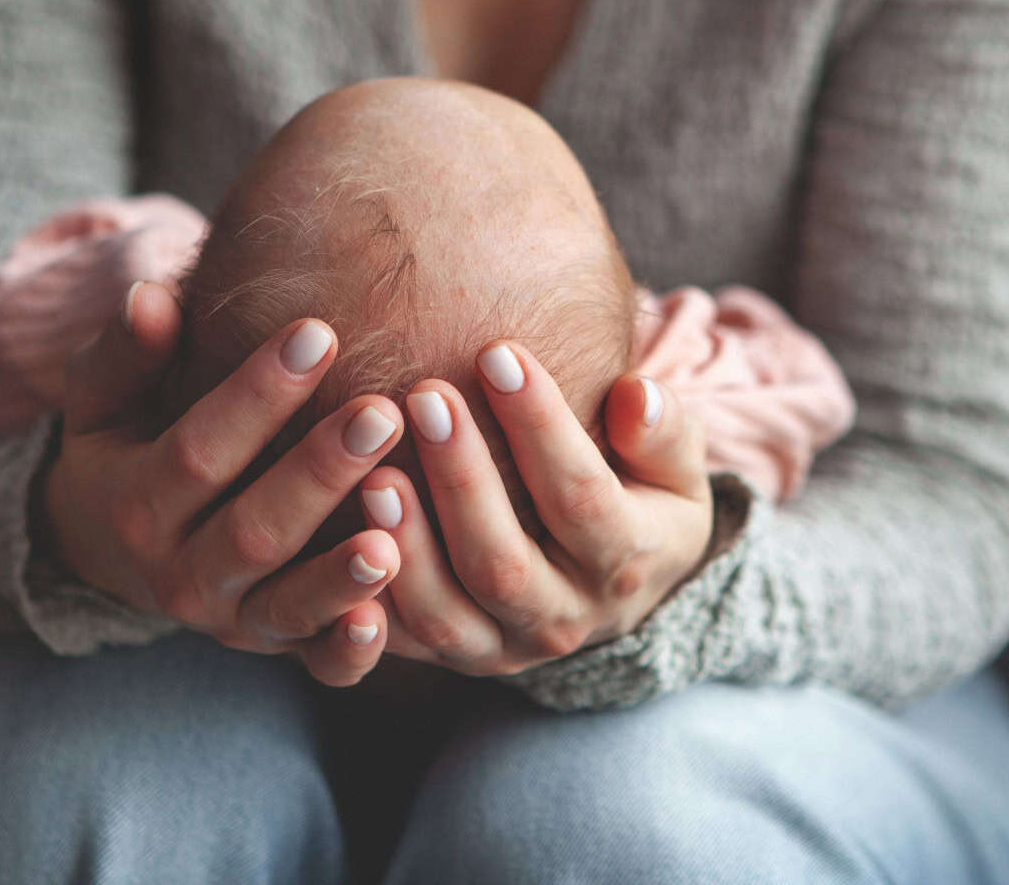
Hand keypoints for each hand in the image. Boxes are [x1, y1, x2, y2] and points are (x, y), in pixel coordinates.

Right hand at [41, 281, 405, 685]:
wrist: (111, 550)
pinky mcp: (279, 649)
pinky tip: (387, 619)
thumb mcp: (104, 399)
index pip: (200, 449)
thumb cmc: (129, 444)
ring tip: (391, 536)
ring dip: (339, 575)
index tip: (319, 333)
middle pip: (254, 529)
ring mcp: (234, 620)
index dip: (258, 395)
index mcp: (140, 503)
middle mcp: (182, 574)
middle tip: (385, 411)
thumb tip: (152, 299)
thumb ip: (124, 352)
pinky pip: (316, 666)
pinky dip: (349, 649)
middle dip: (319, 472)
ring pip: (288, 604)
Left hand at [365, 341, 713, 675]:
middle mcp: (564, 618)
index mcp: (625, 562)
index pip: (580, 496)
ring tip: (373, 472)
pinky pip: (399, 643)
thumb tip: (636, 396)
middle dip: (460, 479)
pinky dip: (363, 602)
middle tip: (424, 396)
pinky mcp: (450, 656)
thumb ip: (664, 430)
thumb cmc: (640, 493)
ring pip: (445, 613)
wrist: (617, 584)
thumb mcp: (675, 464)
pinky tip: (333, 540)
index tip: (498, 352)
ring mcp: (502, 647)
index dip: (540, 425)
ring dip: (407, 545)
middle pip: (503, 561)